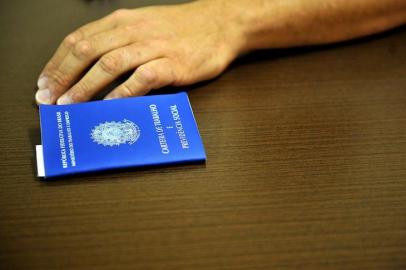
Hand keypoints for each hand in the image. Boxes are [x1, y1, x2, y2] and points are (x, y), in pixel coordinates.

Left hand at [35, 1, 242, 104]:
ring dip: (85, 87)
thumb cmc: (181, 29)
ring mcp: (153, 47)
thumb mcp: (144, 25)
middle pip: (88, 51)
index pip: (79, 40)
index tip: (44, 83)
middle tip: (48, 99)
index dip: (57, 63)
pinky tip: (109, 106)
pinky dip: (122, 93)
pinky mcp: (173, 64)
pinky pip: (142, 79)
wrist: (220, 24)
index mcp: (122, 21)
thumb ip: (119, 42)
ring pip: (109, 64)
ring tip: (70, 105)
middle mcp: (133, 30)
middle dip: (63, 77)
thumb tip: (90, 71)